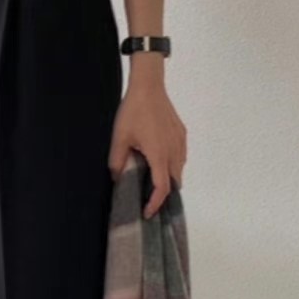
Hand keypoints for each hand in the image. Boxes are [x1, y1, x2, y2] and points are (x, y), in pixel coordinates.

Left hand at [108, 57, 187, 217]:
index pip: (162, 188)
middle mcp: (174, 151)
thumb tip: (116, 179)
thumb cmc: (133, 112)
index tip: (147, 212)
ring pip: (179, 169)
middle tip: (148, 200)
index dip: (156, 203)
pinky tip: (160, 162)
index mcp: (159, 155)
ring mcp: (180, 141)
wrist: (149, 86)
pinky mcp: (181, 133)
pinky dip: (173, 165)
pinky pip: (180, 156)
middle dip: (164, 194)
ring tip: (153, 183)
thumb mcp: (119, 138)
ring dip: (169, 179)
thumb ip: (117, 162)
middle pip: (174, 182)